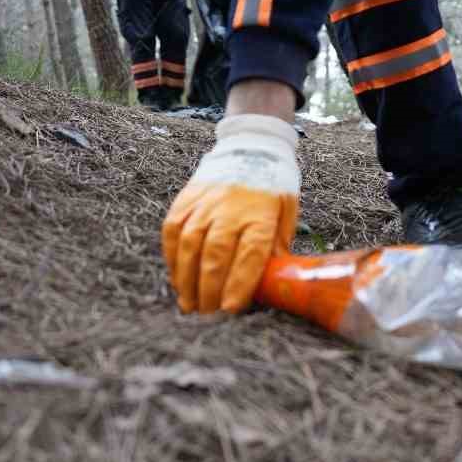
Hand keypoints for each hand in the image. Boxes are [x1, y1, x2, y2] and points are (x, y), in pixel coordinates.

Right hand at [162, 113, 298, 314]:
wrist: (251, 145)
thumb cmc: (273, 187)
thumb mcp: (288, 213)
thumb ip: (279, 246)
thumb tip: (272, 283)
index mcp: (262, 213)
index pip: (250, 253)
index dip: (239, 283)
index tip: (232, 309)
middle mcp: (231, 208)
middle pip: (216, 254)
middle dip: (210, 290)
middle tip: (208, 316)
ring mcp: (205, 202)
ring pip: (190, 245)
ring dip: (187, 280)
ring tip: (189, 305)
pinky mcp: (186, 199)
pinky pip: (173, 231)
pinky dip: (173, 258)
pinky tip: (177, 279)